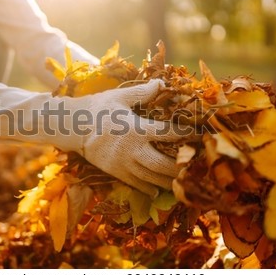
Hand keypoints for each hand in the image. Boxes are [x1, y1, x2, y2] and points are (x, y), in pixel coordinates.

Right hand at [54, 80, 189, 196]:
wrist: (73, 126)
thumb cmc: (98, 108)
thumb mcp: (119, 97)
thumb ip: (142, 93)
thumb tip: (162, 84)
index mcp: (137, 129)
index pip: (169, 133)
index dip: (188, 134)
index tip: (202, 135)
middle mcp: (133, 149)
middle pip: (164, 164)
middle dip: (181, 167)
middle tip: (196, 166)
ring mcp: (124, 164)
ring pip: (152, 178)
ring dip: (169, 181)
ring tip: (183, 181)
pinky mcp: (116, 172)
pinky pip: (137, 185)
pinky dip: (150, 189)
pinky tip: (159, 190)